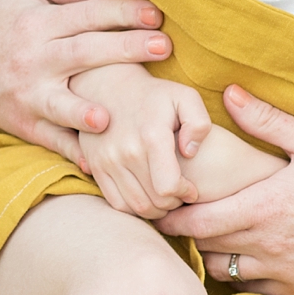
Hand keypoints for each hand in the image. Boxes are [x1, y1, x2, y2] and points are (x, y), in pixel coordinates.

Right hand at [0, 0, 170, 161]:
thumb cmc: (3, 21)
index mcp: (38, 23)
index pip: (85, 14)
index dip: (121, 11)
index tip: (156, 13)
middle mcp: (34, 59)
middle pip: (83, 53)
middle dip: (124, 49)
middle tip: (164, 47)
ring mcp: (29, 95)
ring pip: (60, 105)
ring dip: (83, 113)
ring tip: (107, 118)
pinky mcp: (26, 125)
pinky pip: (52, 141)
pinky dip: (73, 154)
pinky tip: (96, 164)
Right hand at [72, 71, 210, 218]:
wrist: (109, 85)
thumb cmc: (155, 95)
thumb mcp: (185, 97)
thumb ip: (199, 123)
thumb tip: (189, 152)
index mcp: (151, 136)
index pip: (168, 188)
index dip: (185, 194)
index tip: (191, 188)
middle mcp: (125, 151)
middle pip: (154, 202)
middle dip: (173, 203)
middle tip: (180, 193)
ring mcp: (106, 161)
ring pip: (136, 207)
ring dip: (155, 209)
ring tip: (164, 195)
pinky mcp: (94, 167)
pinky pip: (117, 203)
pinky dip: (134, 208)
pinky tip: (146, 194)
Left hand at [155, 85, 293, 294]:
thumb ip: (266, 120)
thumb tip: (226, 91)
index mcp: (267, 206)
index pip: (199, 221)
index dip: (171, 217)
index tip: (155, 205)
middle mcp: (271, 245)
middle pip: (205, 250)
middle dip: (183, 236)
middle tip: (167, 218)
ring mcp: (288, 270)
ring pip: (226, 274)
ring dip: (210, 256)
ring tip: (204, 236)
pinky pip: (255, 288)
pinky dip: (241, 275)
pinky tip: (240, 254)